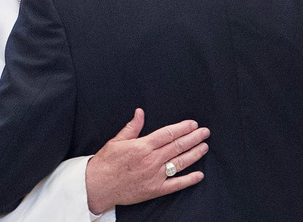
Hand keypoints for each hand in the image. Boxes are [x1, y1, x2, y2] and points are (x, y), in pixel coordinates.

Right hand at [85, 108, 208, 213]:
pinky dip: (189, 180)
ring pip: (180, 163)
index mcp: (142, 146)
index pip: (168, 134)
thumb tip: (140, 112)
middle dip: (194, 138)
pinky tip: (199, 175)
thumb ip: (132, 127)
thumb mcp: (116, 141)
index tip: (193, 124)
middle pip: (177, 146)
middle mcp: (151, 160)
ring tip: (204, 147)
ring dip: (194, 154)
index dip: (183, 128)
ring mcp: (154, 176)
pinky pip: (176, 184)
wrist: (97, 186)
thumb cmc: (106, 163)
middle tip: (205, 132)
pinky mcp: (155, 190)